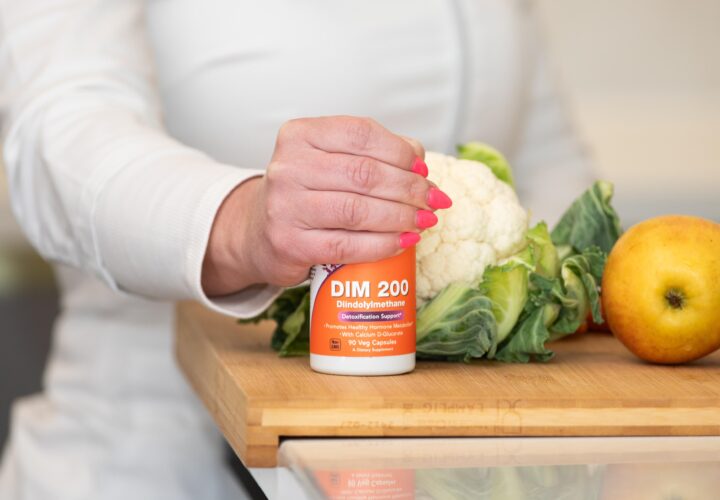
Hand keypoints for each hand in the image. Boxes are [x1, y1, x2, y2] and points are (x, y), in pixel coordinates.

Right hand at [202, 116, 451, 295]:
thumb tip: (420, 163)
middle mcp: (288, 167)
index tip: (423, 170)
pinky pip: (347, 245)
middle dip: (409, 189)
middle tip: (432, 200)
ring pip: (358, 211)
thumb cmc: (305, 192)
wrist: (258, 231)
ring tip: (423, 221)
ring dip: (401, 218)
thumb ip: (372, 153)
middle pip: (364, 174)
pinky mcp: (289, 243)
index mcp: (300, 134)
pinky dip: (383, 245)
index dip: (401, 152)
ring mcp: (285, 206)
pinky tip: (403, 242)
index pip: (361, 133)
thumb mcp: (329, 159)